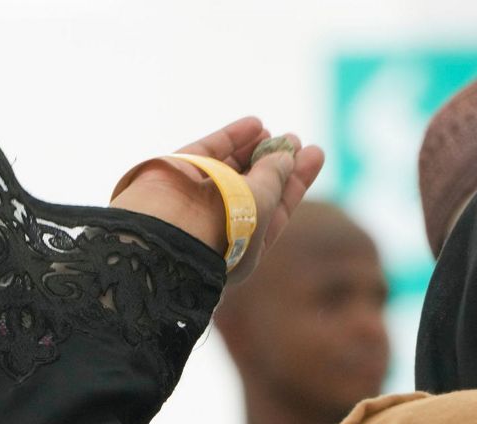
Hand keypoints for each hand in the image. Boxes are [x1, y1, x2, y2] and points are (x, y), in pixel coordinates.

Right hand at [109, 117, 324, 285]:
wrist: (162, 235)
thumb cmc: (223, 229)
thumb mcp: (261, 203)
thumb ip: (274, 175)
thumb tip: (286, 153)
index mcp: (243, 247)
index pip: (276, 210)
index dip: (295, 181)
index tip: (314, 152)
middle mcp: (218, 225)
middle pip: (254, 188)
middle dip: (276, 162)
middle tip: (295, 139)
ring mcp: (195, 199)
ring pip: (229, 168)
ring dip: (252, 148)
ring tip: (273, 131)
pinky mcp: (175, 175)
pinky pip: (208, 152)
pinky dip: (230, 138)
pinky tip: (254, 124)